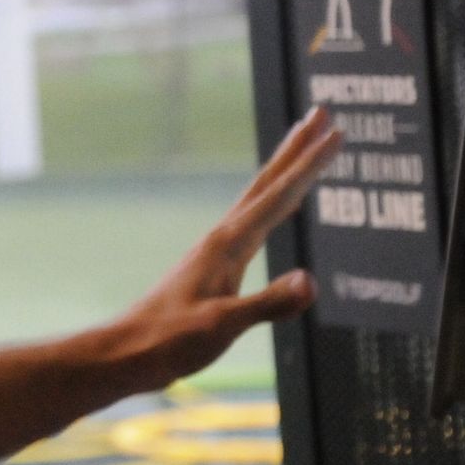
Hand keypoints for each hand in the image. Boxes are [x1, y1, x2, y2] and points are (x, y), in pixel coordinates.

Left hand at [110, 105, 339, 391]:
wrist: (128, 352)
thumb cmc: (170, 341)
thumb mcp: (222, 325)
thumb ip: (267, 305)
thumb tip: (311, 281)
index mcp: (227, 245)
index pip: (279, 196)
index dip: (310, 165)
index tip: (336, 132)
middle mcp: (224, 239)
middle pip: (268, 183)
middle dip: (297, 149)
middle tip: (322, 113)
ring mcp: (219, 252)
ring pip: (261, 200)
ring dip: (286, 172)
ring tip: (306, 147)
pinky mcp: (217, 268)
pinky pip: (256, 224)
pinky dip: (275, 206)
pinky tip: (279, 210)